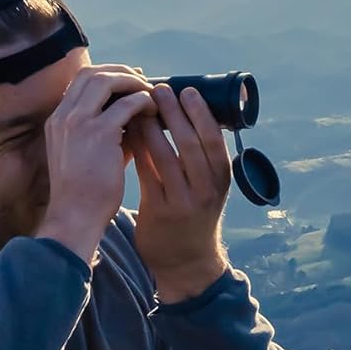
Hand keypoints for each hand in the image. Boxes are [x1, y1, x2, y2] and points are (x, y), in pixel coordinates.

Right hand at [35, 64, 155, 265]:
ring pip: (107, 80)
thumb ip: (110, 132)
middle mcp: (63, 116)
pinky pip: (127, 104)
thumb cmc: (87, 193)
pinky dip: (143, 102)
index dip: (107, 75)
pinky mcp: (98, 134)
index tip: (129, 83)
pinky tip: (154, 113)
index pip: (80, 81)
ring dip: (132, 83)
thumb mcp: (91, 155)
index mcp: (57, 120)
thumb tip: (137, 116)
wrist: (75, 218)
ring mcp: (78, 122)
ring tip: (151, 95)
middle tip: (143, 82)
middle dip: (121, 72)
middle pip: (92, 73)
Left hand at [125, 83, 232, 301]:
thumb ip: (201, 157)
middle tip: (160, 89)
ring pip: (166, 156)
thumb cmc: (194, 212)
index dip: (201, 113)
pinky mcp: (160, 210)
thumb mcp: (208, 186)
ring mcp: (183, 201)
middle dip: (175, 113)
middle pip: (191, 143)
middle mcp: (207, 189)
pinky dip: (138, 149)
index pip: (214, 139)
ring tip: (139, 106)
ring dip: (151, 127)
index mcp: (222, 179)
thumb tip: (186, 112)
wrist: (185, 261)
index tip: (187, 90)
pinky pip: (147, 172)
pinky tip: (128, 132)